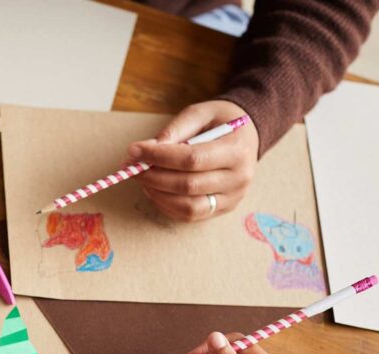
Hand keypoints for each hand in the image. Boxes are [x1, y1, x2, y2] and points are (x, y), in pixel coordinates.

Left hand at [126, 100, 258, 221]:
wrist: (246, 135)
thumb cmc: (221, 122)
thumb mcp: (201, 113)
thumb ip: (175, 129)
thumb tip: (147, 149)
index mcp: (237, 149)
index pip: (192, 159)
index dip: (159, 157)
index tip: (134, 151)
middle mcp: (239, 178)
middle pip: (188, 185)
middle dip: (153, 177)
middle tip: (132, 167)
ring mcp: (232, 197)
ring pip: (188, 207)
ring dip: (158, 195)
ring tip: (143, 179)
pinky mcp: (223, 208)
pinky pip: (190, 215)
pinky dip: (167, 205)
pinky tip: (156, 190)